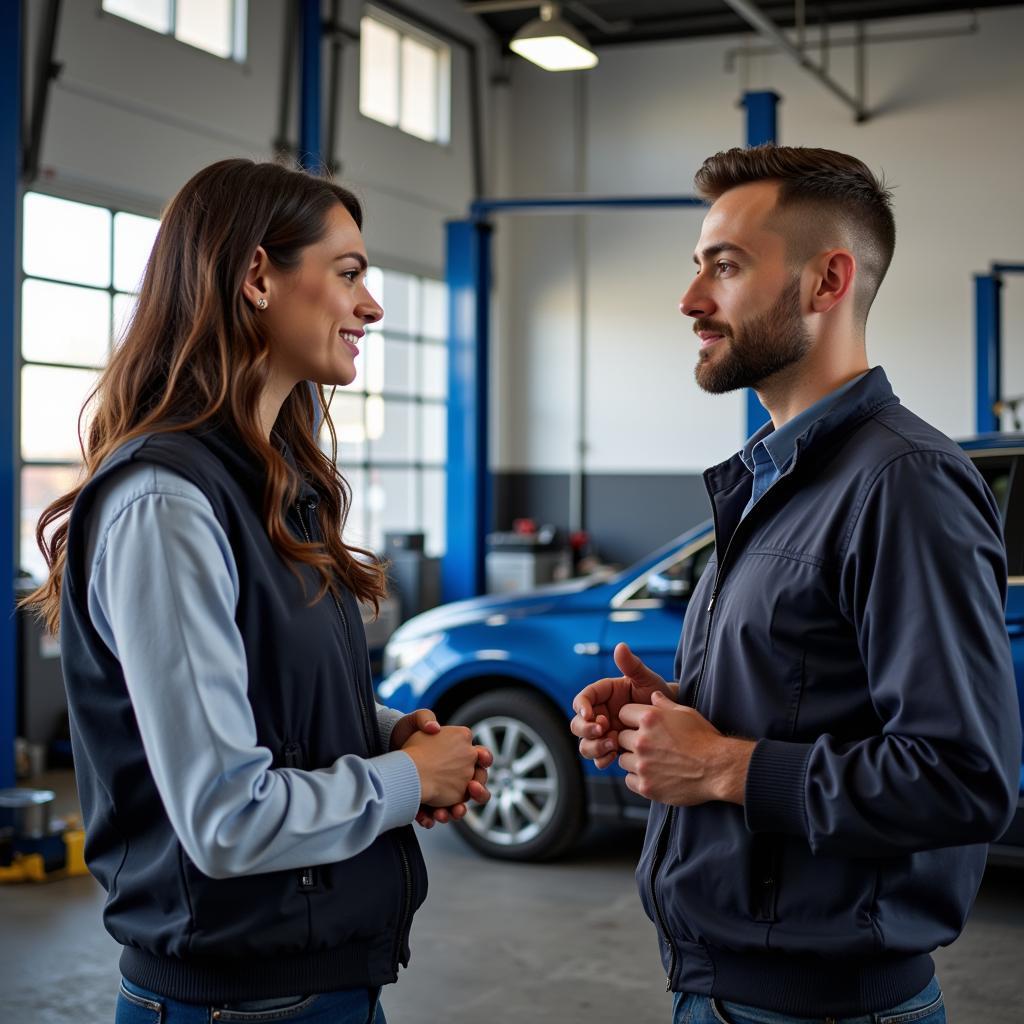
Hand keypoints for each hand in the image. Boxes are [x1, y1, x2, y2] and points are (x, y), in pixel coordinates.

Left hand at [391, 711, 492, 826]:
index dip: (485, 759)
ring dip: (456, 811)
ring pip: (459, 806)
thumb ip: (425, 717)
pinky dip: (433, 818)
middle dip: (479, 792)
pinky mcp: (429, 802)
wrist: (387, 754)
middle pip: (477, 787)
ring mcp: (445, 790)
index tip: (480, 758)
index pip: (482, 757)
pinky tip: (427, 818)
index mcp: (460, 751)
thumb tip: (434, 728)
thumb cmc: (405, 734)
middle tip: (471, 789)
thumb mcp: (414, 721)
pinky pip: (436, 815)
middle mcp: (457, 773)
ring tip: (446, 813)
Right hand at [570, 643, 676, 767]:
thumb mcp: (647, 679)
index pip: (582, 699)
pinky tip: (614, 756)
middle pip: (577, 724)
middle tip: (602, 730)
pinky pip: (599, 757)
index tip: (590, 714)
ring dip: (593, 746)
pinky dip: (602, 758)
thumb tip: (620, 646)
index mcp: (603, 695)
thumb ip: (632, 665)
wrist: (673, 720)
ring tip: (612, 745)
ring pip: (585, 743)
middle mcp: (599, 714)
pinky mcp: (612, 749)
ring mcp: (604, 733)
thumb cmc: (659, 694)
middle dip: (585, 729)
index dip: (582, 706)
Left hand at [617, 691, 754, 804]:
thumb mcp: (686, 713)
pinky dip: (638, 778)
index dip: (631, 718)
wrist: (718, 769)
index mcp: (649, 719)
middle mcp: (642, 741)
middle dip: (632, 740)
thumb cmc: (705, 739)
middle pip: (620, 738)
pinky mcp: (646, 786)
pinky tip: (653, 775)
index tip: (639, 725)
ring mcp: (642, 765)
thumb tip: (653, 695)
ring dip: (633, 760)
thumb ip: (664, 704)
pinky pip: (628, 780)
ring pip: (622, 760)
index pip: (623, 713)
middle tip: (650, 746)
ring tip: (652, 761)